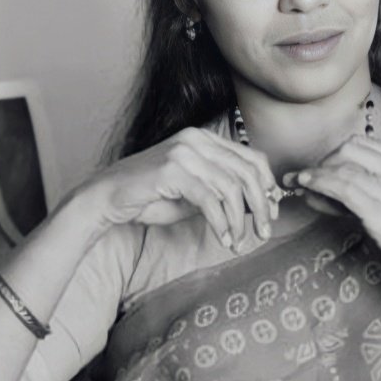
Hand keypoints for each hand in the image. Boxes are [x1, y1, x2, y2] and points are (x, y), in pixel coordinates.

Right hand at [82, 128, 279, 250]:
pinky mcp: (173, 169)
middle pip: (246, 172)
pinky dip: (222, 222)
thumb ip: (222, 192)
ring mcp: (184, 152)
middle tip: (264, 232)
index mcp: (204, 139)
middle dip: (261, 205)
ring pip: (231, 187)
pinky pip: (210, 199)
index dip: (267, 186)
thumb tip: (258, 205)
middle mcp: (197, 139)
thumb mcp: (194, 193)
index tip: (272, 212)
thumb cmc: (150, 196)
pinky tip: (224, 238)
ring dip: (240, 220)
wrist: (108, 197)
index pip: (251, 157)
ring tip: (239, 242)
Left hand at [294, 135, 380, 298]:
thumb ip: (361, 188)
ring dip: (314, 174)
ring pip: (343, 170)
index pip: (361, 144)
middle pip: (349, 150)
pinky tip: (307, 188)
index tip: (317, 165)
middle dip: (323, 161)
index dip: (333, 153)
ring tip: (298, 181)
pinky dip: (320, 185)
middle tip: (307, 176)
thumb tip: (315, 185)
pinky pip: (343, 191)